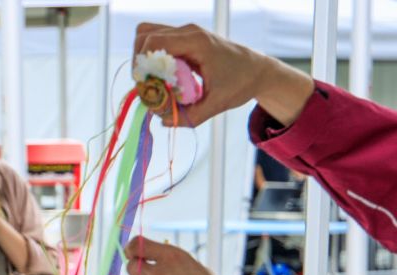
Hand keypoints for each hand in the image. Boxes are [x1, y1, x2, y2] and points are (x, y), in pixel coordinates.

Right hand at [132, 23, 296, 127]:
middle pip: (145, 33)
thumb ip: (190, 116)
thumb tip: (163, 121)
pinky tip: (163, 75)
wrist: (257, 69)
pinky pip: (158, 41)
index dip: (142, 63)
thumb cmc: (240, 83)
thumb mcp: (217, 104)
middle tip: (146, 83)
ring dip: (143, 57)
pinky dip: (153, 57)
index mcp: (196, 42)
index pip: (154, 42)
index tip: (145, 85)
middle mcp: (188, 32)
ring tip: (152, 79)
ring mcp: (186, 33)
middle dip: (139, 60)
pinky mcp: (185, 39)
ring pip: (148, 34)